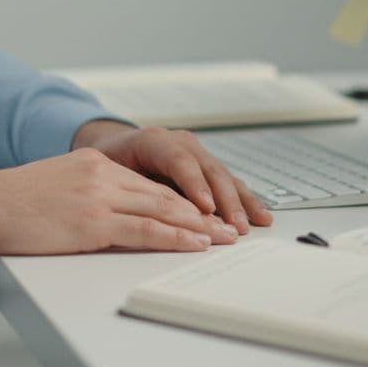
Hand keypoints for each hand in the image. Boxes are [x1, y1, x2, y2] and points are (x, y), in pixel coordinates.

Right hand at [0, 148, 241, 264]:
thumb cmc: (7, 202)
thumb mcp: (52, 185)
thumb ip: (82, 191)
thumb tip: (100, 212)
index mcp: (93, 163)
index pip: (147, 182)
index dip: (179, 198)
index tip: (202, 210)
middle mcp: (101, 174)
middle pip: (162, 193)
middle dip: (199, 212)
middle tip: (227, 224)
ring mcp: (99, 197)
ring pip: (161, 210)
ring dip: (197, 226)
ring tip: (222, 237)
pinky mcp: (93, 222)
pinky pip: (144, 230)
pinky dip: (174, 237)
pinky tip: (193, 243)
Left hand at [71, 120, 272, 233]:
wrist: (114, 148)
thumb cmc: (108, 163)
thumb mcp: (107, 169)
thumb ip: (127, 185)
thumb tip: (144, 211)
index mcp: (153, 141)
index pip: (178, 161)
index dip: (194, 185)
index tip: (206, 208)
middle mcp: (180, 143)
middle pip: (208, 170)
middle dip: (225, 200)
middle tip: (235, 225)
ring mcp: (197, 154)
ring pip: (223, 176)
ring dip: (240, 202)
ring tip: (253, 223)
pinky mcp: (206, 168)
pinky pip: (229, 183)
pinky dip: (244, 200)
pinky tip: (260, 215)